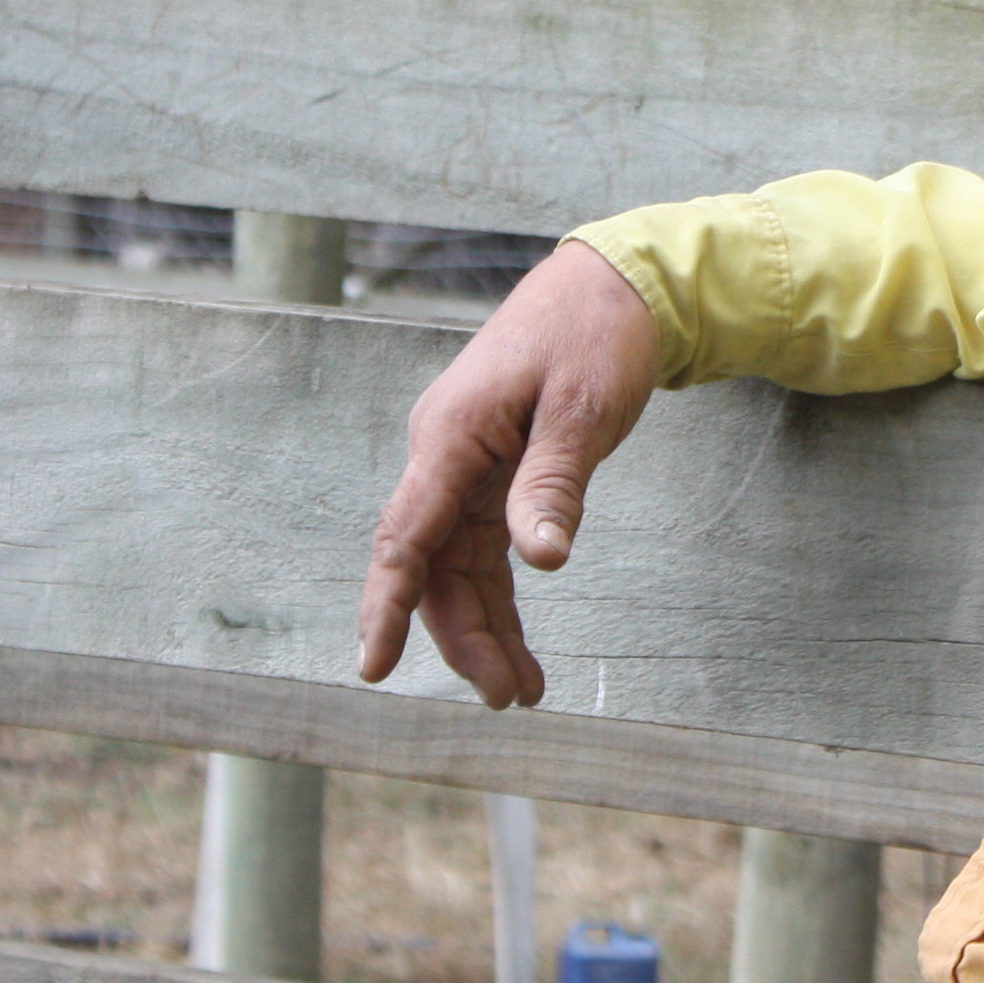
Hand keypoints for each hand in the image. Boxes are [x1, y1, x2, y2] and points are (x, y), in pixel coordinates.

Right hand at [355, 242, 661, 707]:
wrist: (609, 285)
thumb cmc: (596, 335)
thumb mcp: (585, 410)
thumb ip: (555, 485)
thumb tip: (540, 561)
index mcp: (452, 436)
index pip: (407, 536)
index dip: (386, 606)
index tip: (374, 668)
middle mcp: (445, 454)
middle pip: (432, 567)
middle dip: (463, 637)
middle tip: (509, 697)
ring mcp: (464, 465)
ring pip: (456, 567)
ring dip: (485, 628)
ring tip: (524, 689)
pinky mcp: (490, 472)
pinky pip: (482, 549)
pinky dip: (501, 597)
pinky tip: (520, 643)